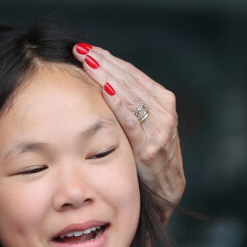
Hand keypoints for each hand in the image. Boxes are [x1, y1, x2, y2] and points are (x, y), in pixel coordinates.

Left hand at [73, 43, 184, 223]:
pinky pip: (134, 122)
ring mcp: (161, 131)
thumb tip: (101, 87)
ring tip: (87, 60)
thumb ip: (129, 112)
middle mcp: (165, 115)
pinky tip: (107, 90)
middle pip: (132, 81)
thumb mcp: (142, 134)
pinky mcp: (152, 149)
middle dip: (106, 63)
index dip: (111, 62)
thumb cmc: (147, 164)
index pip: (134, 77)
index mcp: (162, 106)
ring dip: (109, 75)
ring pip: (133, 95)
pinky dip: (121, 105)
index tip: (88, 50)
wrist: (165, 198)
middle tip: (81, 49)